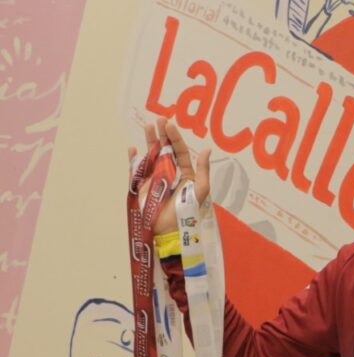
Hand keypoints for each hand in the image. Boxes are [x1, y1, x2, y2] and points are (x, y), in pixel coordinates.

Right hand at [128, 117, 211, 234]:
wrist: (170, 228)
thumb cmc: (188, 210)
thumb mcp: (201, 189)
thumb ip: (203, 170)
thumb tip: (207, 149)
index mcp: (185, 172)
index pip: (180, 150)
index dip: (175, 137)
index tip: (170, 124)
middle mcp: (170, 171)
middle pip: (165, 148)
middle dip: (162, 133)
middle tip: (160, 118)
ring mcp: (155, 177)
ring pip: (152, 154)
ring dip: (149, 141)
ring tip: (148, 126)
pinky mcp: (143, 185)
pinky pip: (137, 169)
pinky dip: (134, 159)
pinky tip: (133, 149)